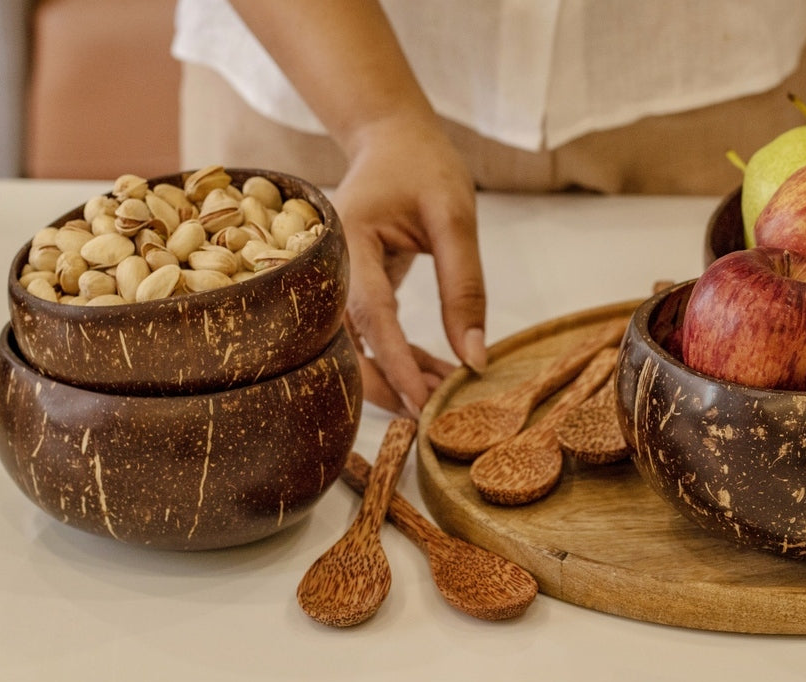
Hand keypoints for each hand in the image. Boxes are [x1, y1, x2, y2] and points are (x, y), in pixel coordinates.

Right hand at [333, 116, 486, 415]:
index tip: (424, 403)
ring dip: (398, 379)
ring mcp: (335, 283)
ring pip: (356, 350)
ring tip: (449, 397)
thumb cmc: (423, 167)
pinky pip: (370, 339)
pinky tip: (437, 376)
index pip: (370, 314)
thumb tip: (475, 358)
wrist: (392, 141)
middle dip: (390, 386)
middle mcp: (329, 268)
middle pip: (347, 346)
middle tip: (437, 417)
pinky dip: (401, 361)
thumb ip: (464, 286)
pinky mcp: (351, 293)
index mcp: (347, 240)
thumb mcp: (455, 218)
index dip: (396, 363)